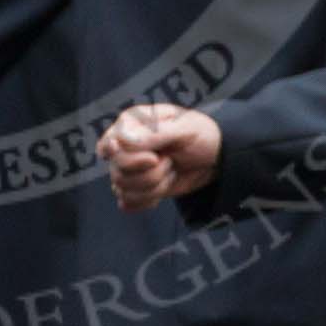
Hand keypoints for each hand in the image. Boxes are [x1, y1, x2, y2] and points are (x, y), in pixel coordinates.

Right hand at [95, 104, 221, 211]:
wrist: (214, 158)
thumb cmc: (199, 134)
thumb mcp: (183, 128)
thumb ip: (153, 134)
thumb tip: (121, 141)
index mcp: (131, 123)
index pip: (111, 146)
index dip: (129, 158)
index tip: (154, 158)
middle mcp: (124, 145)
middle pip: (117, 171)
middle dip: (150, 173)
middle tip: (170, 162)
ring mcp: (129, 167)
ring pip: (122, 189)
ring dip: (153, 186)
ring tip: (170, 171)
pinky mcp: (136, 186)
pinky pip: (127, 202)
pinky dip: (147, 200)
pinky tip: (162, 189)